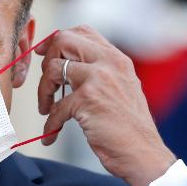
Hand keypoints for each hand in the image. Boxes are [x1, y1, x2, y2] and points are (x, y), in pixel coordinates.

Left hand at [35, 25, 176, 185]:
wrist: (143, 153)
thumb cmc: (129, 127)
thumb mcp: (122, 87)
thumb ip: (101, 71)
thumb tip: (68, 63)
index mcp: (117, 59)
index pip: (82, 31)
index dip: (57, 40)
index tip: (44, 54)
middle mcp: (109, 63)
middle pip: (63, 40)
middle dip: (46, 59)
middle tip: (46, 82)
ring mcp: (98, 80)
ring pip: (53, 69)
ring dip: (43, 92)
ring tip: (46, 109)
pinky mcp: (88, 101)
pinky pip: (56, 107)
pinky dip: (50, 123)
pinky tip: (52, 134)